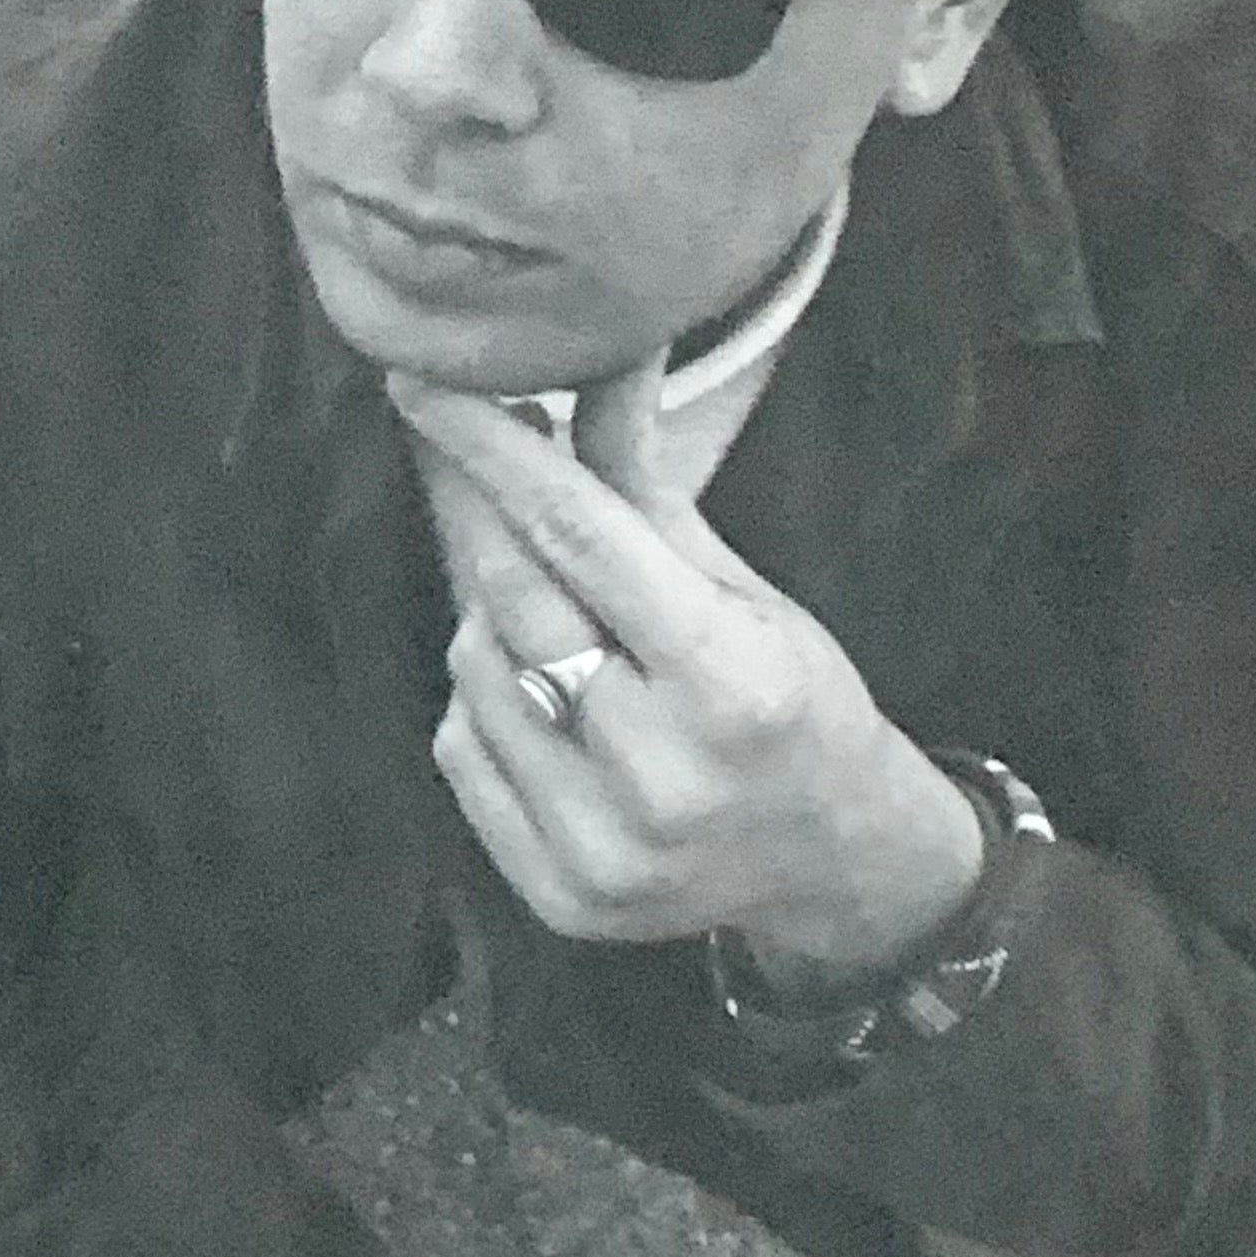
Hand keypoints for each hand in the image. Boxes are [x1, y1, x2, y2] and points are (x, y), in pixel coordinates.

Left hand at [392, 361, 985, 985]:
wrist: (832, 864)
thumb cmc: (792, 698)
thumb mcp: (743, 588)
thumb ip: (645, 485)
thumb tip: (594, 360)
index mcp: (733, 686)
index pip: (582, 537)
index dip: (495, 450)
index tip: (422, 384)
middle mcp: (664, 779)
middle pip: (515, 601)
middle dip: (474, 505)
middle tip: (452, 442)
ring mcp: (603, 851)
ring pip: (477, 667)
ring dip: (491, 613)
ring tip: (557, 610)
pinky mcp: (558, 896)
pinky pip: (463, 748)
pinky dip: (486, 696)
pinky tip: (545, 692)